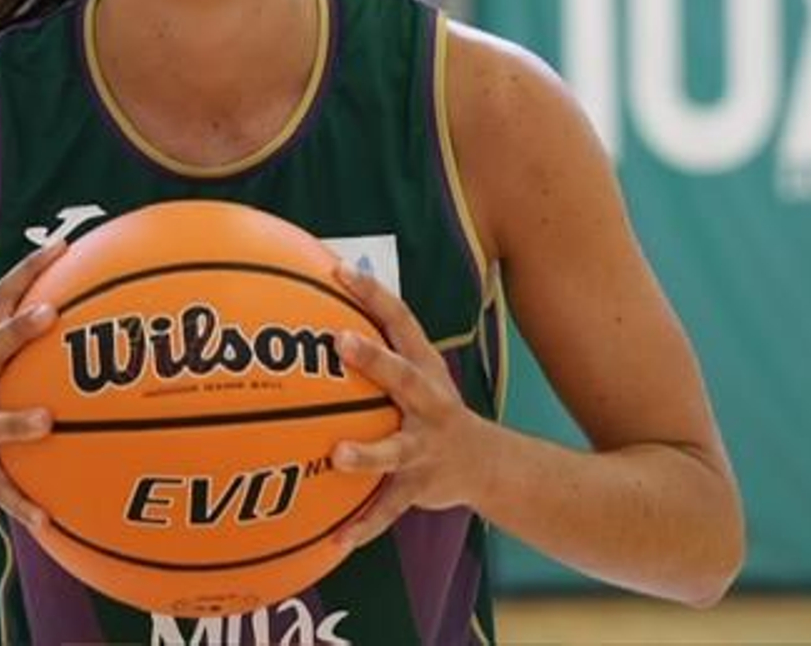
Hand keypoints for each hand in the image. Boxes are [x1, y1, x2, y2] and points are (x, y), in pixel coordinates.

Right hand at [0, 240, 63, 527]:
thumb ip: (19, 344)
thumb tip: (76, 303)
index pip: (0, 302)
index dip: (29, 271)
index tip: (63, 245)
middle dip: (18, 331)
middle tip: (50, 313)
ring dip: (19, 423)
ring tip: (47, 422)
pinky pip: (2, 491)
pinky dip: (23, 505)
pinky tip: (49, 519)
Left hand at [329, 263, 485, 550]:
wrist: (486, 464)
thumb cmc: (432, 408)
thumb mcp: (417, 371)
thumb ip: (377, 344)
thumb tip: (324, 301)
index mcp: (423, 368)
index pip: (400, 319)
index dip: (372, 293)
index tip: (338, 270)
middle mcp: (428, 402)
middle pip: (402, 376)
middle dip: (374, 359)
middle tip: (340, 341)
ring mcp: (424, 445)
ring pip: (395, 450)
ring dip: (368, 453)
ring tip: (338, 456)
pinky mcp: (418, 485)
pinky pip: (387, 508)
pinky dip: (363, 525)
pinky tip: (336, 540)